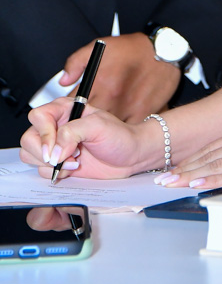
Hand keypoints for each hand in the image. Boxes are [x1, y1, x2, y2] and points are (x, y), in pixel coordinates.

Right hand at [20, 97, 141, 180]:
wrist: (129, 157)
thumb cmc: (119, 136)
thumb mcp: (98, 126)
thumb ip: (72, 133)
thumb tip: (53, 150)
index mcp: (65, 109)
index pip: (38, 116)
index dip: (44, 134)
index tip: (55, 148)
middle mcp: (56, 126)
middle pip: (29, 139)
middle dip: (46, 153)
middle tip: (68, 155)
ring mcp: (55, 146)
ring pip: (30, 156)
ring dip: (52, 164)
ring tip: (74, 160)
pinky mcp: (57, 163)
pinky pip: (41, 171)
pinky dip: (55, 173)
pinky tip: (74, 167)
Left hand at [60, 34, 180, 122]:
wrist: (164, 50)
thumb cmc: (133, 48)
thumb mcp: (100, 47)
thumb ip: (76, 63)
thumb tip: (64, 81)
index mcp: (99, 81)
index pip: (75, 105)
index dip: (70, 111)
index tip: (70, 111)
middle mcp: (113, 96)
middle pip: (89, 122)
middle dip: (84, 123)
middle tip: (84, 121)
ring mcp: (129, 106)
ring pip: (108, 129)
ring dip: (103, 129)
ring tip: (102, 126)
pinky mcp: (144, 112)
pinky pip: (128, 128)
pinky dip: (123, 129)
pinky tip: (120, 126)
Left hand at [157, 123, 221, 189]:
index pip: (212, 146)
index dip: (191, 159)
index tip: (174, 168)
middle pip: (209, 155)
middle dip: (184, 168)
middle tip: (163, 177)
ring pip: (216, 164)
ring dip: (191, 175)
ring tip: (172, 182)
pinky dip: (211, 179)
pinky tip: (197, 184)